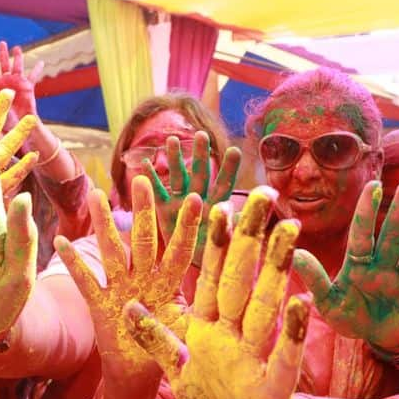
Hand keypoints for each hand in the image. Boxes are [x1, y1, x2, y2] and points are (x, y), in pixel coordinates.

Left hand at [0, 40, 43, 118]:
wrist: (21, 124)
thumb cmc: (6, 120)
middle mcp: (8, 82)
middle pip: (4, 65)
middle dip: (3, 54)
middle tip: (2, 43)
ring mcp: (18, 83)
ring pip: (18, 67)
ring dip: (18, 57)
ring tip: (17, 48)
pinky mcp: (29, 87)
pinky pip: (33, 77)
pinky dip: (37, 69)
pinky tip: (40, 62)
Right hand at [56, 176, 201, 381]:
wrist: (136, 375)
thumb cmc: (164, 355)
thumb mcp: (180, 342)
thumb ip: (180, 329)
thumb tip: (185, 312)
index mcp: (167, 287)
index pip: (178, 253)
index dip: (184, 228)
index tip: (193, 199)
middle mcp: (143, 281)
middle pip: (143, 241)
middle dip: (142, 211)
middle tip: (141, 179)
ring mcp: (120, 290)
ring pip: (112, 252)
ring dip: (104, 226)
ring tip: (97, 195)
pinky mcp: (99, 304)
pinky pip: (85, 281)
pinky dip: (73, 264)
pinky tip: (60, 241)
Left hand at [125, 187, 316, 398]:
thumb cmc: (214, 396)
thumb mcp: (177, 368)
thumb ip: (157, 340)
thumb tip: (129, 308)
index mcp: (210, 325)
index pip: (213, 275)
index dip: (217, 243)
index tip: (218, 205)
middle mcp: (236, 331)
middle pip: (243, 279)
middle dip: (252, 239)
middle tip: (265, 197)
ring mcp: (256, 355)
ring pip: (266, 306)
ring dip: (276, 270)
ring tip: (287, 233)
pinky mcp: (273, 385)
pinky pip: (282, 356)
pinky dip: (291, 332)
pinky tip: (301, 303)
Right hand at [146, 132, 240, 264]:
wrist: (189, 265)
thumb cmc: (211, 254)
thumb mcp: (225, 242)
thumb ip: (235, 224)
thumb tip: (252, 211)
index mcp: (216, 206)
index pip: (224, 184)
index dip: (229, 169)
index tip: (234, 150)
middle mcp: (199, 200)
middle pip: (200, 174)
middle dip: (200, 155)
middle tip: (202, 134)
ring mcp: (180, 203)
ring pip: (178, 176)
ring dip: (175, 159)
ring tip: (172, 140)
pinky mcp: (164, 209)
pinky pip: (157, 191)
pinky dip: (151, 178)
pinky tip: (146, 162)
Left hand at [292, 180, 398, 352]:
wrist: (373, 338)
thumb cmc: (348, 316)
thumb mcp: (328, 302)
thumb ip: (315, 279)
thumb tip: (295, 255)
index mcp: (358, 264)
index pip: (362, 234)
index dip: (366, 212)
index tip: (373, 186)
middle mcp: (382, 266)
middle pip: (391, 237)